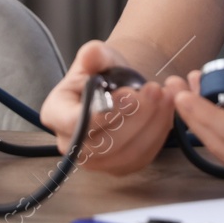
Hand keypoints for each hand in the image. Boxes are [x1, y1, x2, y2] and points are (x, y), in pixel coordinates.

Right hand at [39, 40, 175, 174]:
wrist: (119, 88)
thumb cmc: (103, 72)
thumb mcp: (97, 57)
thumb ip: (93, 55)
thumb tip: (90, 55)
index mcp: (56, 114)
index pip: (75, 123)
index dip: (102, 113)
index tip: (128, 94)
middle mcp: (71, 144)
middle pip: (103, 143)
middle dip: (135, 116)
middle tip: (155, 89)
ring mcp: (96, 161)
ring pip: (127, 152)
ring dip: (152, 123)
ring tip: (164, 95)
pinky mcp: (120, 167)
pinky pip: (143, 156)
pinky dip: (159, 132)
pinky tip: (167, 110)